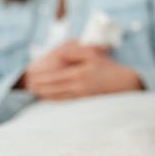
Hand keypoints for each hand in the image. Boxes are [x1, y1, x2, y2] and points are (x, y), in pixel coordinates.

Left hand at [24, 42, 143, 98]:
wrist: (126, 84)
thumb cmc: (110, 68)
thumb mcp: (93, 55)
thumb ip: (75, 53)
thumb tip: (60, 54)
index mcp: (78, 73)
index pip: (54, 77)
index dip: (41, 79)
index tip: (31, 78)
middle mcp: (78, 86)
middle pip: (54, 88)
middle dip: (40, 88)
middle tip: (29, 87)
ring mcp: (82, 96)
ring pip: (59, 97)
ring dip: (45, 95)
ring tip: (36, 93)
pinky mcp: (86, 102)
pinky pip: (67, 102)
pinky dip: (56, 100)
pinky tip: (51, 99)